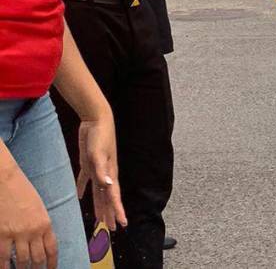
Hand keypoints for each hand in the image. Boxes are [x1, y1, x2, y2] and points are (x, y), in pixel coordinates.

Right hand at [0, 164, 57, 268]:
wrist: (6, 181)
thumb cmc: (22, 191)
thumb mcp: (38, 208)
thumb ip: (41, 226)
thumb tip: (40, 242)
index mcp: (46, 224)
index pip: (52, 249)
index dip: (52, 263)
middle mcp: (34, 231)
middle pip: (38, 258)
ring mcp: (17, 234)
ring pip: (21, 260)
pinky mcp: (2, 234)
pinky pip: (3, 256)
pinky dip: (3, 265)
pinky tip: (4, 268)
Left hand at [76, 115, 126, 231]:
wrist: (97, 119)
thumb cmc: (100, 135)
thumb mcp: (99, 153)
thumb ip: (102, 170)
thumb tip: (108, 185)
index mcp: (110, 173)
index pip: (114, 197)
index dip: (117, 211)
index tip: (121, 224)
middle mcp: (106, 174)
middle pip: (108, 198)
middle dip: (110, 213)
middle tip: (111, 229)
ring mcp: (97, 169)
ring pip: (98, 193)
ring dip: (98, 205)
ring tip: (98, 218)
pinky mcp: (88, 163)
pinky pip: (85, 180)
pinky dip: (83, 189)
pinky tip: (80, 196)